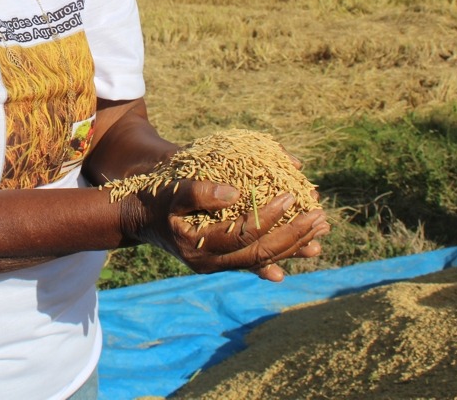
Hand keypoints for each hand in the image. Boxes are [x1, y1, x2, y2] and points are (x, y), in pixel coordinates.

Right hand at [121, 180, 328, 281]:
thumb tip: (235, 193)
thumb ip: (200, 192)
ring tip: (321, 233)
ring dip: (294, 246)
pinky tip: (300, 249)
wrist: (135, 218)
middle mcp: (211, 263)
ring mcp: (217, 265)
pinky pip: (255, 259)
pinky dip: (279, 252)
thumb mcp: (172, 191)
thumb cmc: (153, 199)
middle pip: (261, 254)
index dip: (269, 217)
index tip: (289, 196)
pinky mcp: (221, 260)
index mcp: (200, 247)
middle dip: (294, 236)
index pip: (243, 235)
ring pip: (262, 260)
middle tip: (320, 218)